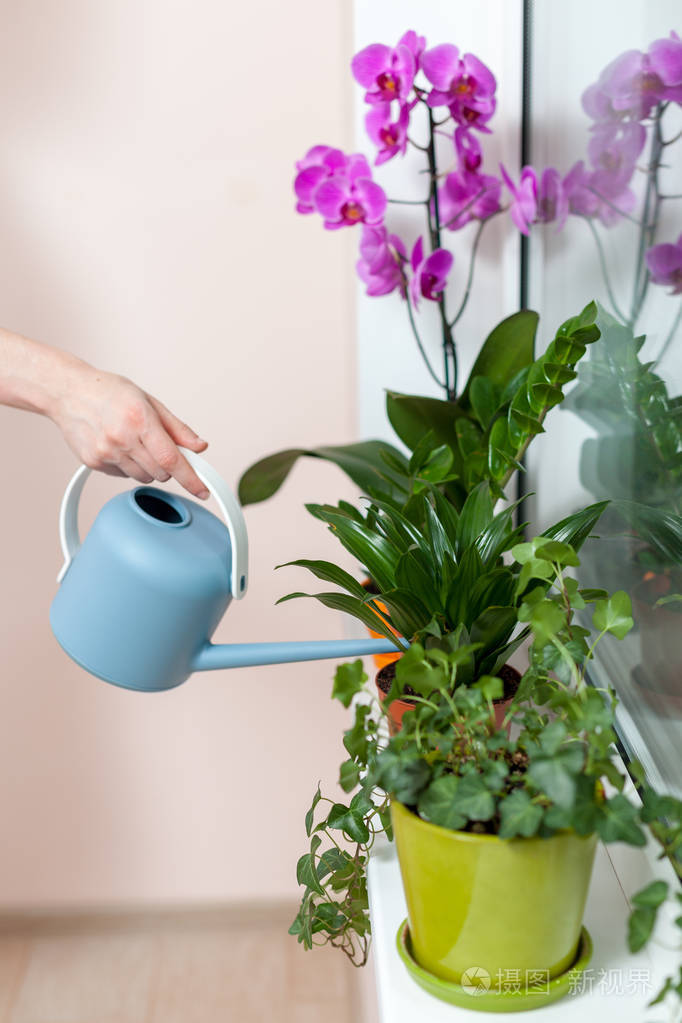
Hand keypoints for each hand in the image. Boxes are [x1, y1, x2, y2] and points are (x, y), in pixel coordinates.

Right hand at [49, 362, 209, 498]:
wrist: (68, 393)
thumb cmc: (109, 392)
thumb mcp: (149, 401)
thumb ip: (177, 428)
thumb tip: (199, 447)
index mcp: (139, 420)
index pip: (171, 459)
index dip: (191, 479)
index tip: (203, 491)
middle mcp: (122, 439)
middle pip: (161, 473)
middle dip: (168, 465)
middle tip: (157, 445)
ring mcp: (106, 453)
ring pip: (144, 477)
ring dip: (148, 467)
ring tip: (134, 442)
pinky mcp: (94, 463)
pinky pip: (124, 476)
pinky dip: (129, 466)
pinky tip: (118, 446)